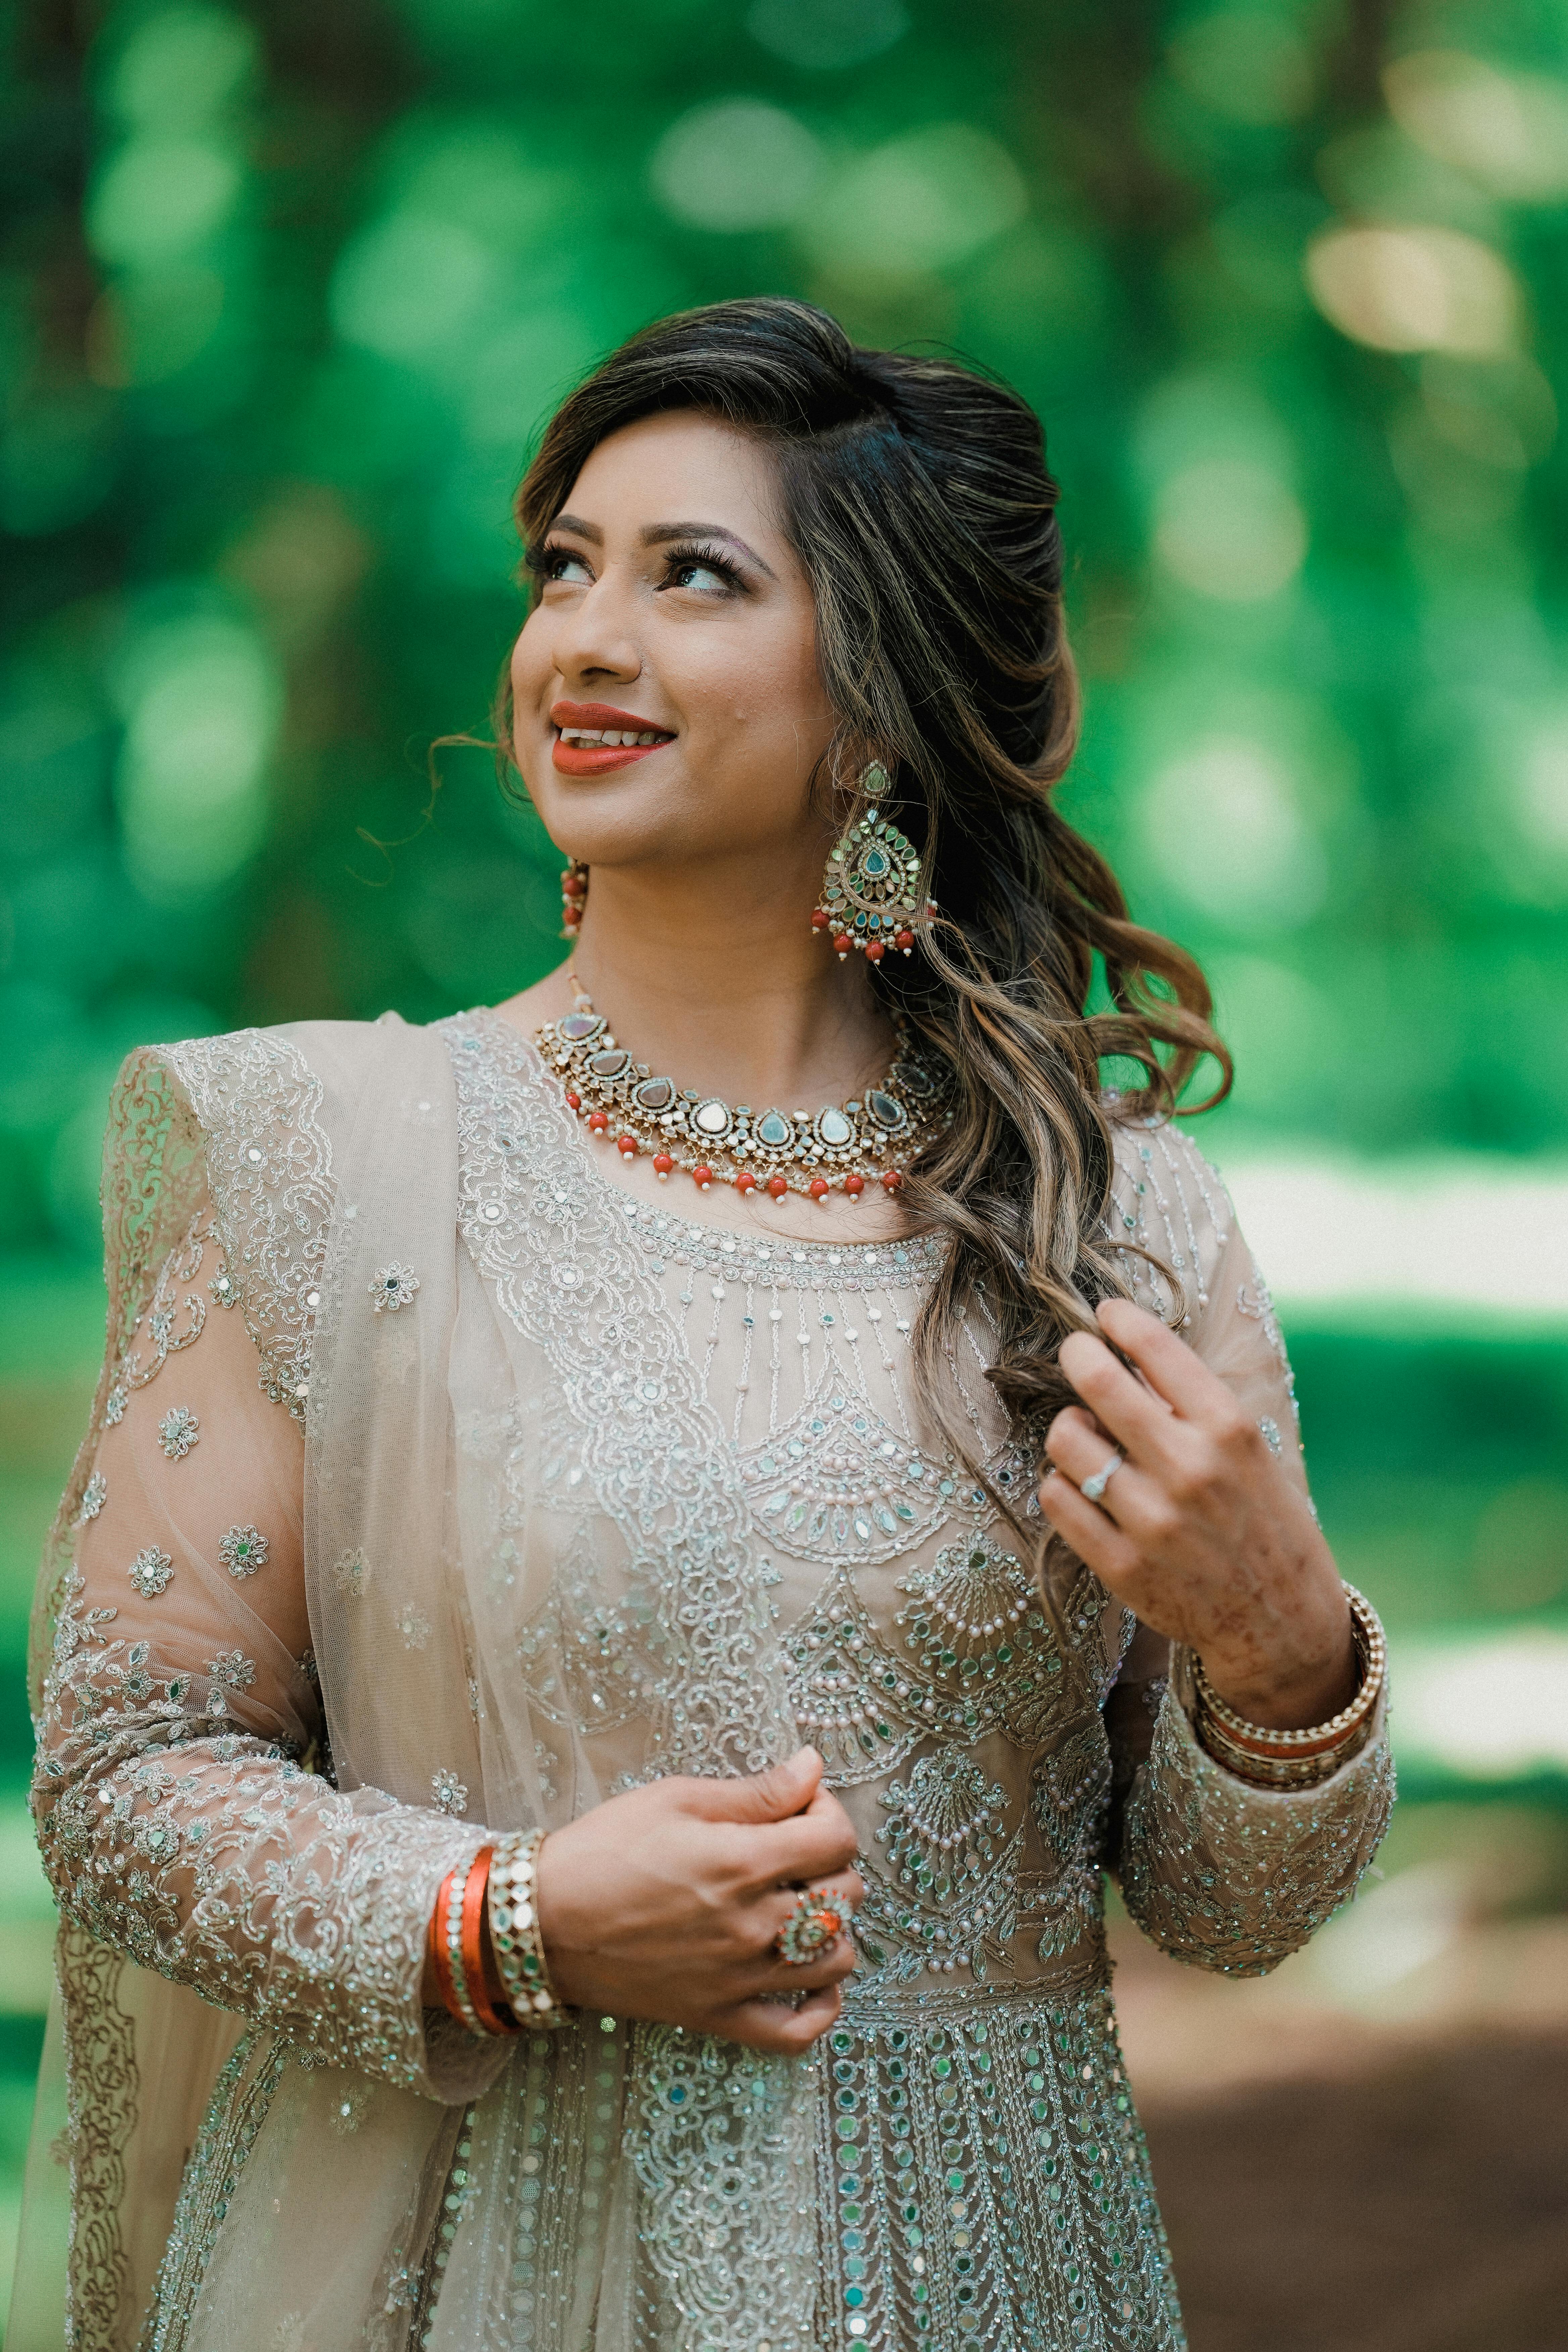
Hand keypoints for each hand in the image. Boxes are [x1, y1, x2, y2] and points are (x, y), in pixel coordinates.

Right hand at [530, 1747, 861, 2053]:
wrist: (543, 1922)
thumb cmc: (604, 1850)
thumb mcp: (676, 1799)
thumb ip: (755, 1791)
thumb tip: (813, 1766)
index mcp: (741, 1863)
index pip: (836, 1839)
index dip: (828, 1810)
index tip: (800, 1803)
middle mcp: (750, 1926)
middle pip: (844, 1897)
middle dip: (831, 1863)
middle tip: (795, 1849)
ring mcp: (737, 1978)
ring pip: (835, 1961)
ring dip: (832, 1929)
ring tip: (799, 1905)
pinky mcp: (717, 2017)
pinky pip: (797, 2033)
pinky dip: (821, 2008)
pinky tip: (814, 1978)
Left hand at [1037, 1299, 1355, 1730]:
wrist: (1280, 1619)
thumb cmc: (1263, 1522)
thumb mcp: (1249, 1452)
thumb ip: (1192, 1405)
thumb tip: (1128, 1353)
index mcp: (1229, 1430)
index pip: (1155, 1347)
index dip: (1120, 1320)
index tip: (1108, 1315)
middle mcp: (1190, 1469)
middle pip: (1097, 1382)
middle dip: (1078, 1355)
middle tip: (1077, 1353)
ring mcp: (1152, 1520)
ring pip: (1065, 1440)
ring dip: (1070, 1429)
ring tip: (1089, 1436)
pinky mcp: (1121, 1565)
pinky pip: (1057, 1498)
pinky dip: (1062, 1483)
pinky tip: (1084, 1485)